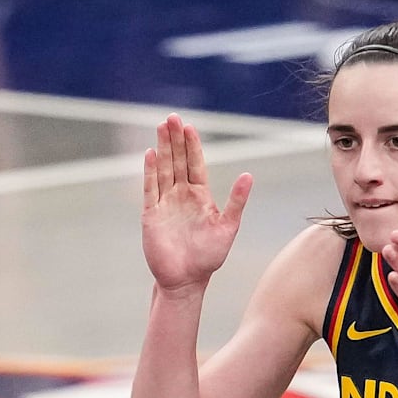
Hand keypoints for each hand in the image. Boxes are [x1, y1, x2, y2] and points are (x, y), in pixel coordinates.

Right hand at [142, 114, 252, 292]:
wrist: (187, 280)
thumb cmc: (209, 257)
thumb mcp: (228, 227)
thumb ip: (236, 201)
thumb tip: (248, 175)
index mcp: (200, 196)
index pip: (195, 164)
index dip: (192, 145)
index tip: (190, 126)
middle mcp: (181, 195)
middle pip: (177, 160)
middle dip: (175, 139)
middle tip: (172, 117)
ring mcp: (165, 203)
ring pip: (163, 169)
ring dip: (162, 149)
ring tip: (161, 127)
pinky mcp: (152, 215)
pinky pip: (150, 189)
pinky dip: (150, 172)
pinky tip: (150, 155)